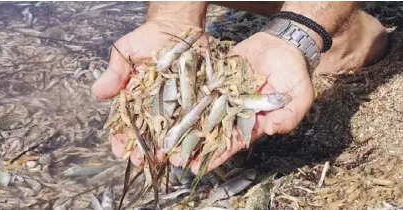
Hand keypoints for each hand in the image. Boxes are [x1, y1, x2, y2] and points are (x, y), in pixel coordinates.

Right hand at [91, 19, 208, 165]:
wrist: (178, 25)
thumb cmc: (148, 38)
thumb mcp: (124, 52)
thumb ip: (114, 74)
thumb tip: (97, 92)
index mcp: (133, 99)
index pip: (124, 123)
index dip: (121, 139)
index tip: (119, 151)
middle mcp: (152, 106)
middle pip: (146, 134)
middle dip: (142, 150)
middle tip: (141, 161)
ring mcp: (173, 105)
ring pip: (168, 133)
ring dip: (165, 148)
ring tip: (165, 160)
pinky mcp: (194, 101)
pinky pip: (191, 121)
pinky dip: (189, 136)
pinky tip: (187, 149)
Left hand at [168, 32, 314, 173]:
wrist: (282, 44)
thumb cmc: (294, 73)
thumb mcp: (300, 97)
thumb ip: (288, 116)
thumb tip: (272, 130)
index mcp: (253, 122)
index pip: (232, 143)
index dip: (216, 156)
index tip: (198, 168)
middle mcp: (234, 111)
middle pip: (211, 132)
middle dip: (194, 146)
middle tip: (175, 159)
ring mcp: (223, 95)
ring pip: (201, 114)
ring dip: (185, 127)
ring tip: (167, 142)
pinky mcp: (215, 79)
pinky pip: (199, 90)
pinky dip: (184, 100)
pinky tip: (168, 111)